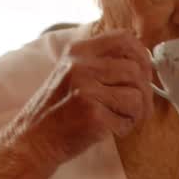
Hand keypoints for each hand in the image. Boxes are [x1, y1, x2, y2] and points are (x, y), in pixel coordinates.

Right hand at [0, 29, 152, 178]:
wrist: (33, 140)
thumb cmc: (58, 110)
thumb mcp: (73, 73)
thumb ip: (102, 63)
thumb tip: (145, 61)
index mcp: (79, 51)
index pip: (124, 39)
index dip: (142, 56)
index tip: (144, 74)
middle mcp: (81, 66)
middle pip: (136, 70)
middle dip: (145, 93)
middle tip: (138, 108)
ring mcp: (86, 90)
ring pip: (137, 95)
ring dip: (137, 112)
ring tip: (120, 119)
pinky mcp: (93, 115)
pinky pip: (129, 118)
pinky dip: (125, 128)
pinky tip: (109, 130)